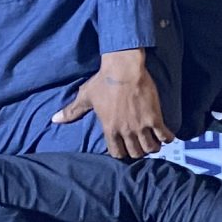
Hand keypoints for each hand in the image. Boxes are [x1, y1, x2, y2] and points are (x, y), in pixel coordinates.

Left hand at [51, 49, 174, 159]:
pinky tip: (166, 135)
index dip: (121, 153)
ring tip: (154, 142)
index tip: (125, 148)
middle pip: (135, 153)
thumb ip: (72, 112)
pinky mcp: (155, 118)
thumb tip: (54, 120)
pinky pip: (164, 136)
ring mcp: (141, 125)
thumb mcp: (85, 97)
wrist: (123, 68)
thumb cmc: (103, 81)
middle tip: (140, 145)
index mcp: (109, 128)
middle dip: (138, 151)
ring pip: (150, 148)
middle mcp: (125, 130)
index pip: (116, 153)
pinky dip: (167, 138)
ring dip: (153, 147)